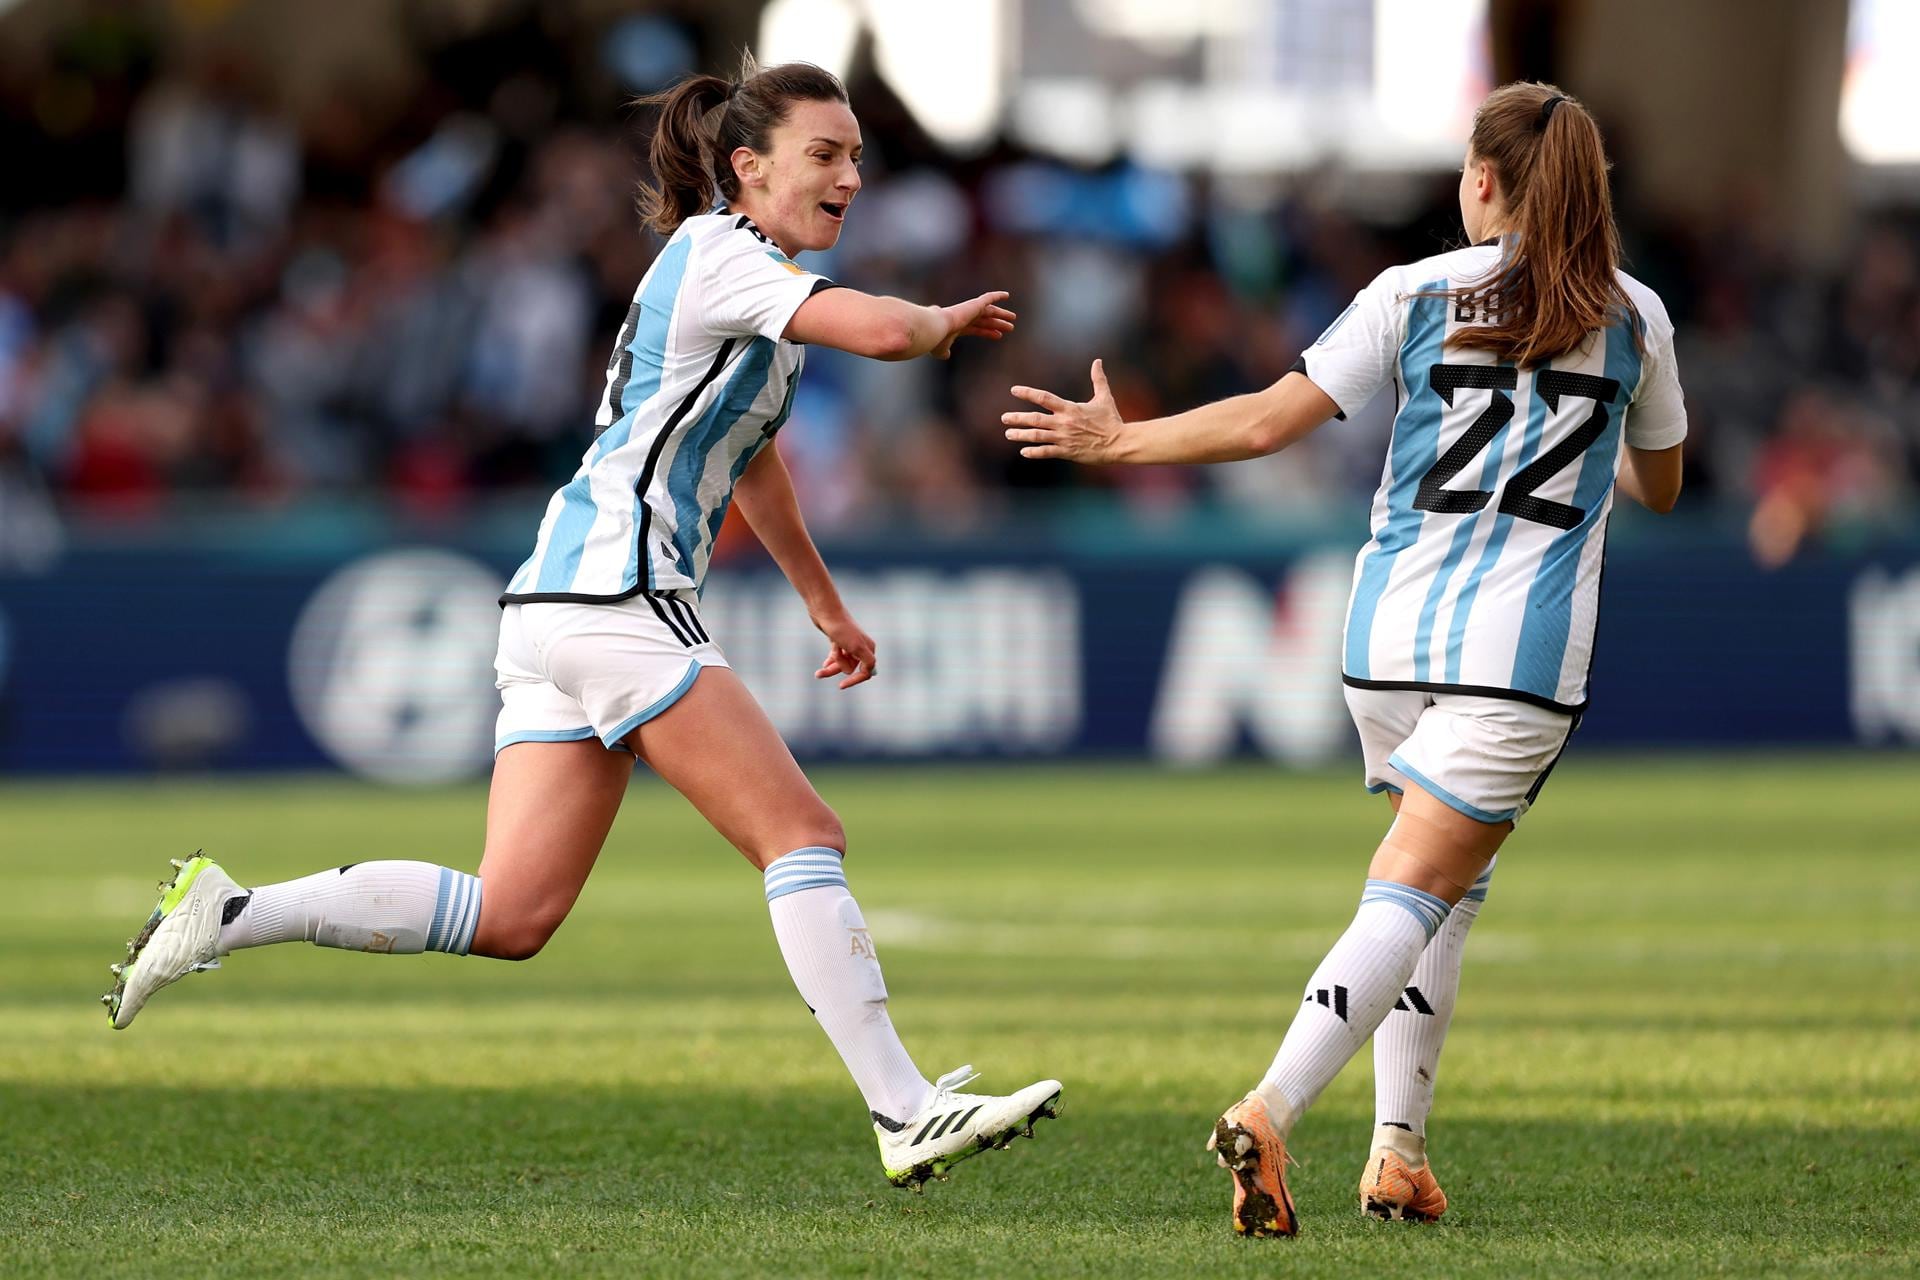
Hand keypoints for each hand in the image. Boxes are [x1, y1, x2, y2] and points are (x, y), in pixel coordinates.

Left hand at [811, 607, 877, 689]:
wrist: (825, 610)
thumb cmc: (841, 628)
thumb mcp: (856, 647)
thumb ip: (866, 661)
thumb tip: (868, 673)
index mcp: (868, 648)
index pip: (866, 672)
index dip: (855, 680)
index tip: (841, 685)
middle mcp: (861, 647)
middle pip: (851, 668)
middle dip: (837, 671)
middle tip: (819, 673)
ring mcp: (849, 644)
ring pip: (842, 663)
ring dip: (831, 668)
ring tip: (818, 673)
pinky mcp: (839, 641)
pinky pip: (836, 657)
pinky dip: (831, 661)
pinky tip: (824, 665)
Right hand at [932, 291, 1015, 358]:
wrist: (936, 328)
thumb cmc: (936, 340)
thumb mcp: (940, 349)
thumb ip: (944, 352)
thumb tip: (946, 356)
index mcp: (958, 326)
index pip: (976, 329)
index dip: (987, 332)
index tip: (999, 335)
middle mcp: (965, 317)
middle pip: (986, 320)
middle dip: (997, 324)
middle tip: (1010, 327)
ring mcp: (969, 310)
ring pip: (990, 311)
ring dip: (1002, 314)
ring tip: (1013, 318)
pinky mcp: (974, 304)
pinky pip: (988, 297)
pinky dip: (997, 295)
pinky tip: (1007, 295)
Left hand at [1002, 359, 1123, 462]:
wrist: (1119, 443)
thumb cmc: (1112, 420)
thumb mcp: (1104, 398)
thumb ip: (1098, 379)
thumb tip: (1098, 361)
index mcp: (1070, 408)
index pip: (1044, 397)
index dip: (1027, 393)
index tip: (1014, 390)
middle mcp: (1064, 423)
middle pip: (1035, 419)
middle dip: (1017, 418)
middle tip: (1004, 418)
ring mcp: (1064, 438)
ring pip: (1037, 436)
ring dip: (1021, 435)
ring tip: (1008, 434)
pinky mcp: (1067, 452)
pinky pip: (1046, 452)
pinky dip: (1034, 452)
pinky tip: (1023, 451)